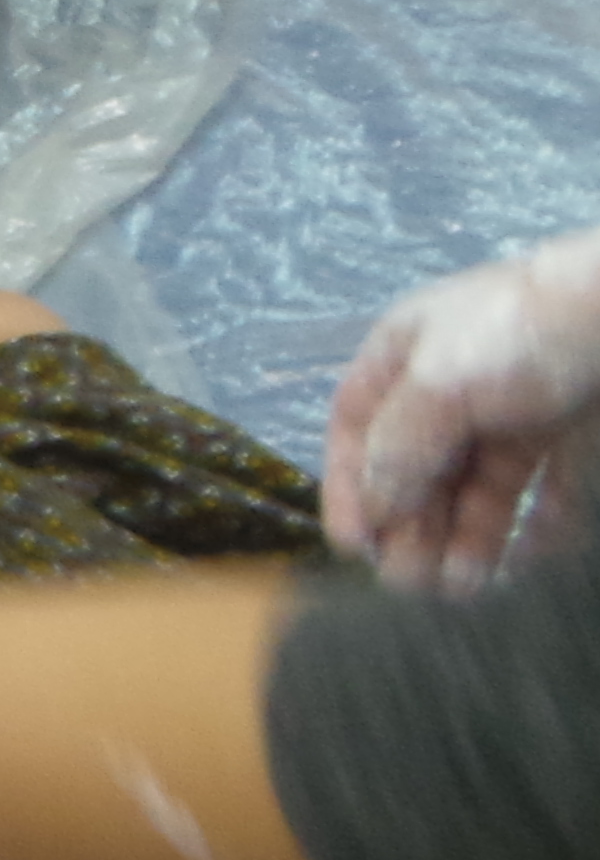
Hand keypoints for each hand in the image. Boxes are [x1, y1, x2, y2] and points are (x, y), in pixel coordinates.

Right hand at [325, 225, 599, 593]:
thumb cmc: (521, 334)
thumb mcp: (439, 384)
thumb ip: (399, 447)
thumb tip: (373, 507)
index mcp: (406, 357)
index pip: (359, 429)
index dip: (350, 488)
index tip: (355, 548)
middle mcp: (456, 388)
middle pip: (420, 469)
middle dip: (412, 527)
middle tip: (411, 586)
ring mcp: (518, 414)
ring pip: (480, 490)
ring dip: (465, 540)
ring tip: (461, 591)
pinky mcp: (573, 439)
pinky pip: (550, 497)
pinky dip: (535, 534)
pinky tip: (523, 567)